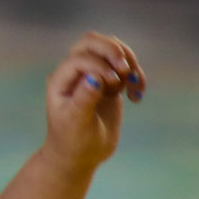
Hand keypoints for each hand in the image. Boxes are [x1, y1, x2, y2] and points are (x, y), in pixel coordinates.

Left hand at [41, 32, 142, 171]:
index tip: (112, 84)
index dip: (98, 65)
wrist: (80, 156)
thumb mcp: (77, 123)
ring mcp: (91, 75)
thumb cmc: (73, 141)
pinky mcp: (108, 83)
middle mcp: (74, 73)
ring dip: (127, 61)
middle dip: (112, 50)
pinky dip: (135, 74)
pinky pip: (123, 66)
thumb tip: (94, 78)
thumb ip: (84, 99)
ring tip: (134, 85)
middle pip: (92, 42)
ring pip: (110, 49)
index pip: (80, 57)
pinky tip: (137, 94)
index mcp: (61, 79)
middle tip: (126, 69)